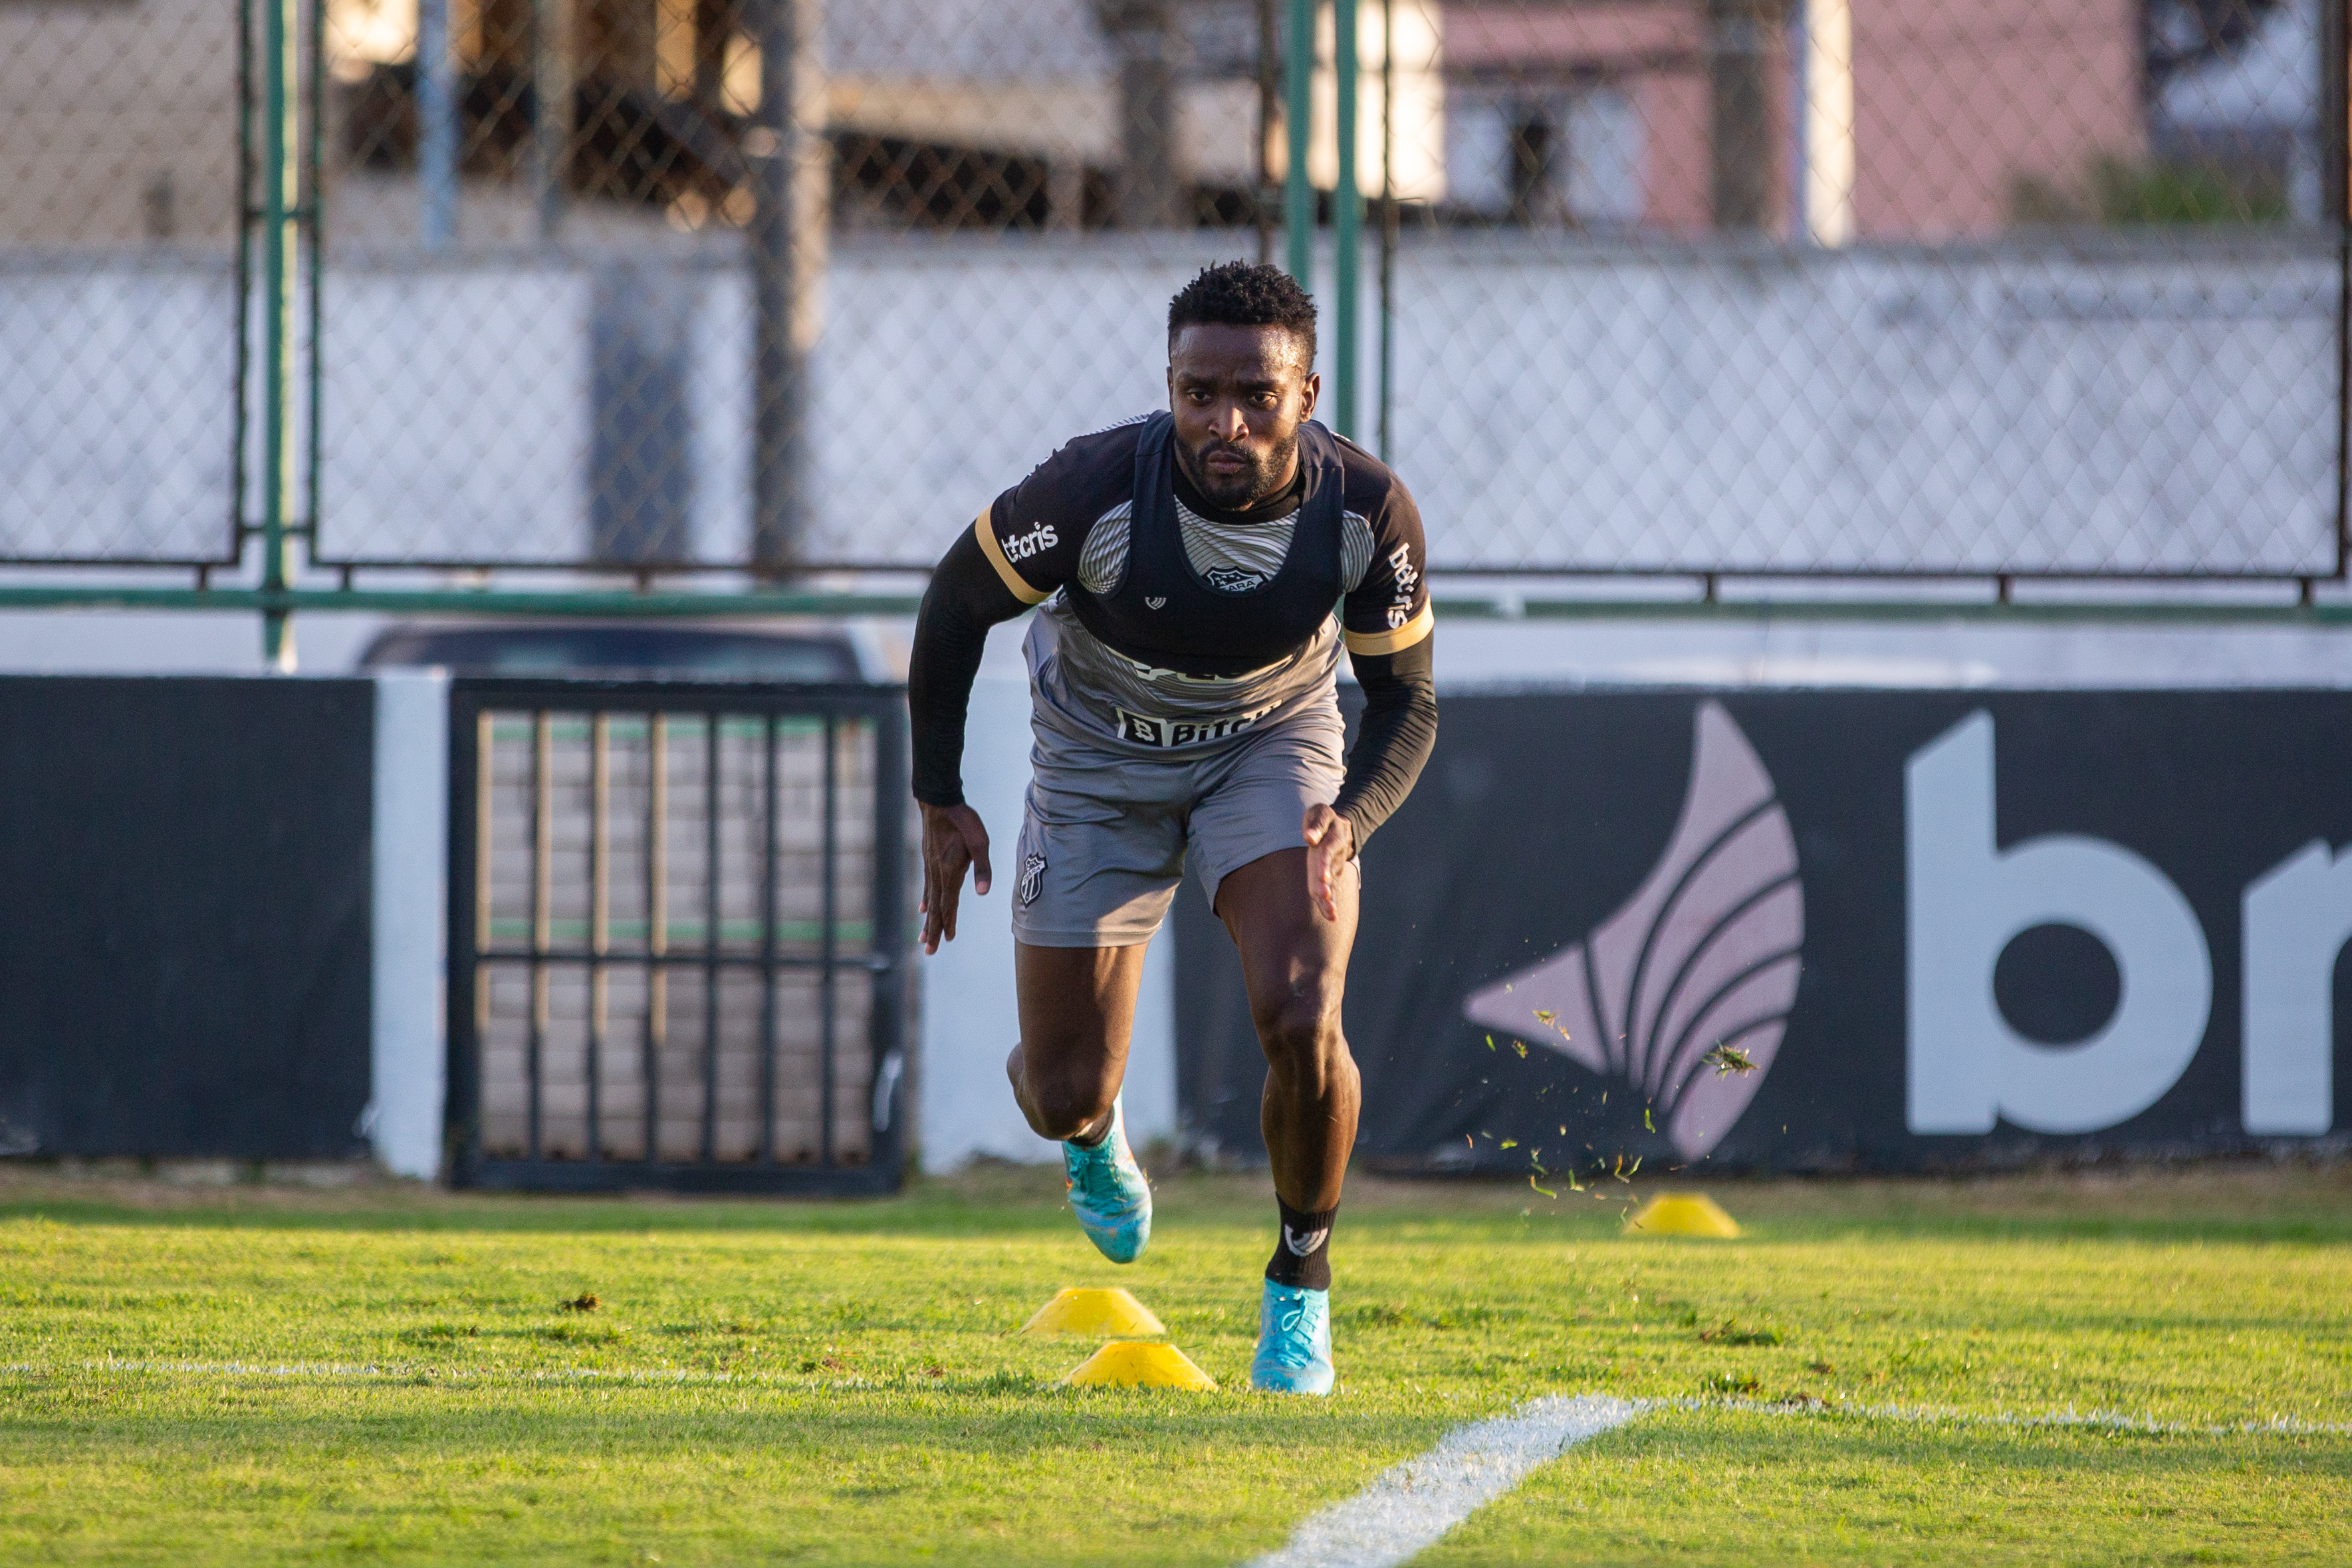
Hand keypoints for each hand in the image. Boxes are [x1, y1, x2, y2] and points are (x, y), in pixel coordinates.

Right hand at [919, 802, 991, 953]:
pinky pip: (926, 886)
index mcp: (950, 871)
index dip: (949, 922)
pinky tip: (921, 908)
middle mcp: (937, 873)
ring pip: (929, 900)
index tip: (949, 939)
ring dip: (927, 920)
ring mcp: (930, 867)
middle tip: (929, 952)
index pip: (949, 903)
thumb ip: (983, 868)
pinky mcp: (928, 860)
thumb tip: (985, 893)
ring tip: (924, 938)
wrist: (939, 801)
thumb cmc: (963, 820)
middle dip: (934, 930)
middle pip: (935, 908)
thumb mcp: (980, 841)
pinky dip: (925, 900)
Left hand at [1301, 804, 1353, 922]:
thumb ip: (1315, 825)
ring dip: (1330, 898)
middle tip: (1324, 895)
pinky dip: (1331, 904)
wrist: (1343, 827)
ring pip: (1332, 885)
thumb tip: (1309, 839)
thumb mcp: (1320, 813)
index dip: (1325, 864)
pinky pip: (1332, 891)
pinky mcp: (1331, 878)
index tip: (1323, 876)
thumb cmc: (1324, 819)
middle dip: (1326, 885)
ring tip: (1330, 912)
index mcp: (1333, 838)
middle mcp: (1336, 856)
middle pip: (1330, 872)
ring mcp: (1335, 868)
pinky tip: (1332, 917)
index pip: (1327, 852)